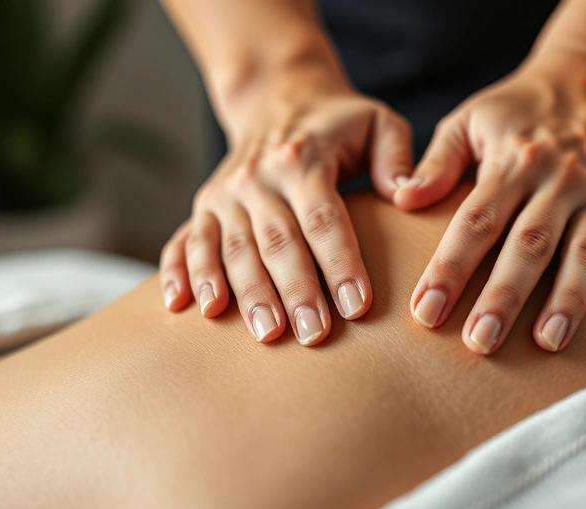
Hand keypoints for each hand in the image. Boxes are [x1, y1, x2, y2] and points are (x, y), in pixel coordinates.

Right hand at [160, 66, 412, 345]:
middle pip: (276, 241)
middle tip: (314, 335)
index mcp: (303, 159)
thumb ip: (397, 155)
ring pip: (232, 249)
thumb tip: (406, 194)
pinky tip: (183, 307)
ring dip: (246, 295)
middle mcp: (257, 177)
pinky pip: (185, 242)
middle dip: (295, 291)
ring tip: (267, 334)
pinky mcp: (204, 207)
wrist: (276, 96)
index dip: (340, 262)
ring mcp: (224, 194)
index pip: (323, 217)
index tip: (358, 305)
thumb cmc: (339, 124)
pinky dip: (179, 273)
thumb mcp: (379, 122)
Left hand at [395, 51, 585, 354]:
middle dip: (504, 297)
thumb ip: (436, 162)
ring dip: (569, 301)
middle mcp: (559, 181)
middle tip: (480, 343)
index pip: (476, 222)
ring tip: (549, 344)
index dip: (450, 268)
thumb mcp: (470, 118)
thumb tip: (400, 200)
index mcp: (513, 162)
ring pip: (585, 254)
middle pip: (529, 246)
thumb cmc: (522, 106)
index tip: (426, 312)